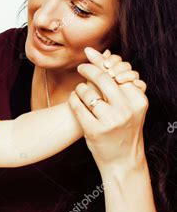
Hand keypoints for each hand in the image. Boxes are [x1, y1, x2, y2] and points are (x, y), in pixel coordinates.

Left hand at [69, 48, 148, 173]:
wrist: (122, 160)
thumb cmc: (124, 129)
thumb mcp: (129, 106)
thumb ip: (118, 82)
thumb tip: (102, 51)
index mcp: (138, 101)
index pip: (117, 74)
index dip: (102, 63)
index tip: (91, 57)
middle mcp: (126, 110)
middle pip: (102, 79)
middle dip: (88, 69)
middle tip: (80, 66)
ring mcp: (110, 121)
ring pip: (87, 92)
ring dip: (80, 88)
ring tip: (80, 90)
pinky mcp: (94, 130)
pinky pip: (77, 106)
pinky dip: (73, 100)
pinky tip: (74, 99)